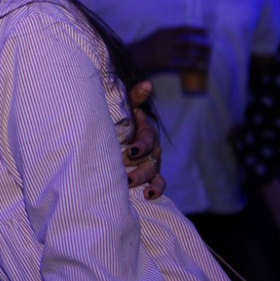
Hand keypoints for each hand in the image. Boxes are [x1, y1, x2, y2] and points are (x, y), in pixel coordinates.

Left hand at [123, 81, 164, 199]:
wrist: (120, 131)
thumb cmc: (124, 118)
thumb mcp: (129, 107)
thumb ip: (134, 97)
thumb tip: (146, 84)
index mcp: (146, 132)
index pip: (147, 139)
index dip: (141, 146)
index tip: (130, 152)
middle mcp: (152, 148)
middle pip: (151, 161)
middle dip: (140, 170)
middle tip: (127, 177)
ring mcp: (153, 162)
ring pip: (154, 173)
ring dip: (145, 181)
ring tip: (132, 186)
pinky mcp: (151, 174)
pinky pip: (158, 184)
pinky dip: (156, 190)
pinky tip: (148, 197)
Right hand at [128, 26, 208, 74]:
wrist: (129, 58)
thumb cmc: (143, 49)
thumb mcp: (155, 38)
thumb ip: (168, 38)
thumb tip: (186, 41)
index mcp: (163, 32)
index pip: (184, 29)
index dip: (197, 30)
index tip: (207, 32)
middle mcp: (165, 41)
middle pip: (189, 42)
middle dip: (201, 45)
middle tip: (209, 48)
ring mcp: (164, 53)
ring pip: (187, 54)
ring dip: (199, 57)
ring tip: (206, 59)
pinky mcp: (163, 64)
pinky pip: (181, 64)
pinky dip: (191, 66)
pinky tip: (198, 67)